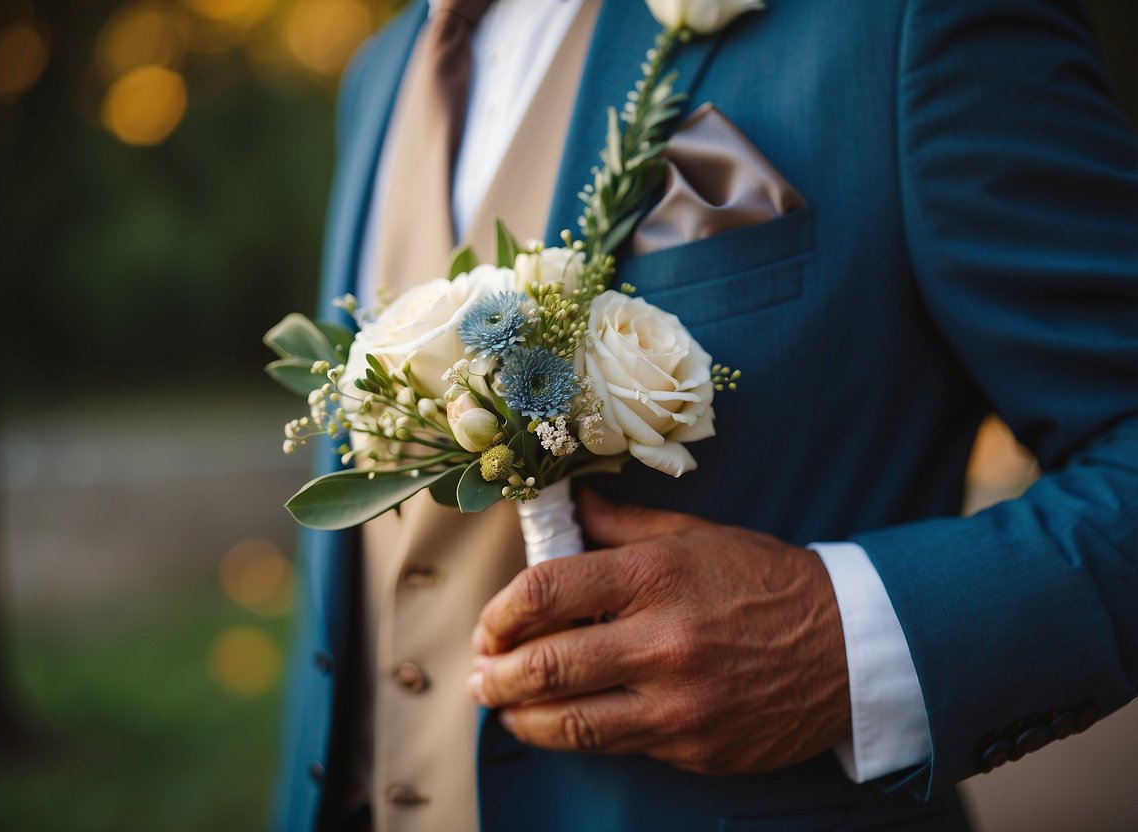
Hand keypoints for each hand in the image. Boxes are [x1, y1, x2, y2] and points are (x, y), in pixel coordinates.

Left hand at [468, 489, 851, 774]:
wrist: (849, 647)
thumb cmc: (766, 581)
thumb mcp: (696, 535)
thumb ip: (621, 525)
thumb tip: (566, 506)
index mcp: (657, 576)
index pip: (546, 591)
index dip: (498, 611)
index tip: (489, 623)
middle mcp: (664, 642)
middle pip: (544, 666)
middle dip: (494, 674)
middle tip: (478, 673)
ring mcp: (680, 704)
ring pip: (569, 724)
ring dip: (519, 717)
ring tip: (503, 705)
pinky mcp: (694, 748)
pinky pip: (617, 745)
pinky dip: (578, 735)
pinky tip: (562, 722)